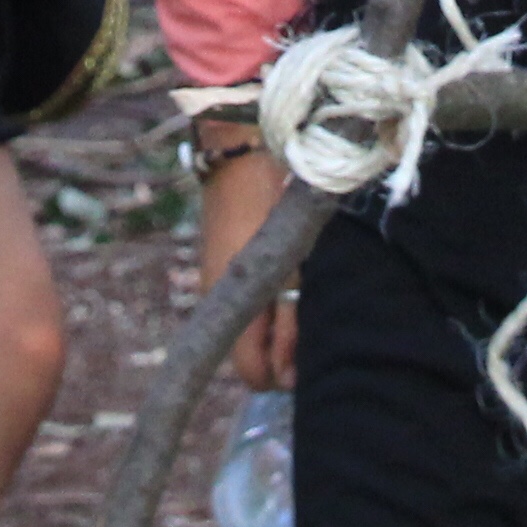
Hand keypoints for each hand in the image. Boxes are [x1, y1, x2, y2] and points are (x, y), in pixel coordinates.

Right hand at [198, 145, 299, 389]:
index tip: (309, 344)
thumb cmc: (269, 203)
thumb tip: (288, 379)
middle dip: (284, 347)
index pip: (254, 376)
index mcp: (228, 309)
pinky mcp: (226, 263)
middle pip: (254, 355)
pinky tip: (290, 270)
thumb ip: (289, 324)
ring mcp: (220, 281)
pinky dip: (271, 298)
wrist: (241, 147)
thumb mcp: (286, 266)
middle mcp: (217, 302)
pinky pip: (250, 300)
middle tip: (309, 311)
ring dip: (280, 320)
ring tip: (303, 285)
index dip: (285, 371)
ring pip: (254, 326)